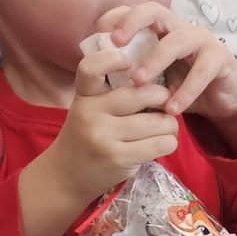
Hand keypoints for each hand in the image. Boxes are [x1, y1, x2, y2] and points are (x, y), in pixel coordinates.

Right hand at [48, 36, 186, 196]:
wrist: (66, 176)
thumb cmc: (87, 136)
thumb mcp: (90, 109)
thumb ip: (113, 93)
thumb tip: (159, 78)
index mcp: (84, 96)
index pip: (91, 68)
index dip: (111, 59)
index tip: (128, 63)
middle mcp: (91, 113)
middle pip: (143, 94)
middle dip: (164, 99)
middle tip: (165, 106)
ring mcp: (104, 136)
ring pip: (159, 121)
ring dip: (171, 125)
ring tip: (166, 129)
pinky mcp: (119, 158)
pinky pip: (161, 144)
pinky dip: (169, 143)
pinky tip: (162, 144)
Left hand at [93, 3, 236, 121]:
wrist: (221, 101)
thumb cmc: (181, 86)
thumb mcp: (153, 80)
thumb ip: (131, 74)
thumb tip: (98, 77)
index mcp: (160, 30)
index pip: (135, 12)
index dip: (117, 18)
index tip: (100, 36)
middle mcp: (180, 28)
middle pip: (155, 11)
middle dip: (133, 22)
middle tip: (116, 43)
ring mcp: (202, 40)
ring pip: (177, 40)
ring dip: (155, 60)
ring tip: (138, 83)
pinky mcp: (221, 58)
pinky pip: (202, 70)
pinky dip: (186, 90)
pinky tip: (172, 108)